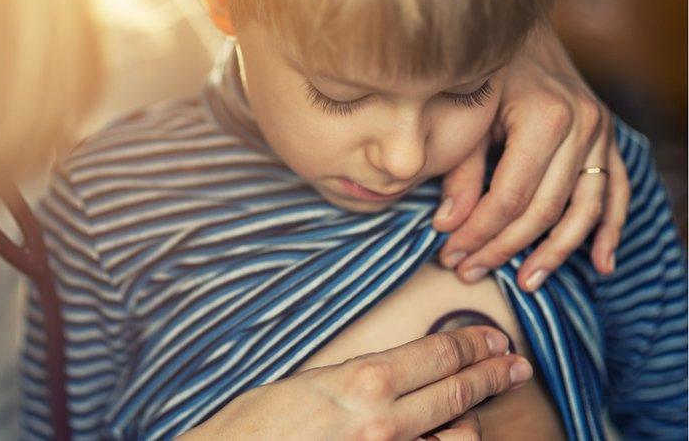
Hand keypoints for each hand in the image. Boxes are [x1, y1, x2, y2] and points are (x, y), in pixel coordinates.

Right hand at [180, 326, 532, 440]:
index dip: (472, 343)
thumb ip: (356, 380)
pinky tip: (442, 436)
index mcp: (362, 382)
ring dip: (471, 419)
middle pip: (458, 391)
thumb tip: (391, 377)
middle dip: (493, 374)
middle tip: (514, 365)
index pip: (436, 355)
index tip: (492, 338)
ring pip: (459, 436)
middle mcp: (384, 421)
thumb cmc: (255, 426)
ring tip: (475, 409)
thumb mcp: (307, 385)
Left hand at [434, 24, 629, 291]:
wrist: (522, 27)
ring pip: (584, 209)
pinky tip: (599, 264)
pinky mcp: (607, 138)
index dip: (479, 233)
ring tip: (526, 282)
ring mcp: (601, 132)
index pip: (511, 197)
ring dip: (557, 253)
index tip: (451, 254)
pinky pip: (615, 192)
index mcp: (544, 117)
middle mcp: (582, 125)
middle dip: (505, 248)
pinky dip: (608, 230)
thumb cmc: (486, 69)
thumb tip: (446, 226)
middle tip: (471, 272)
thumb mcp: (466, 115)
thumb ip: (460, 172)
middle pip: (545, 210)